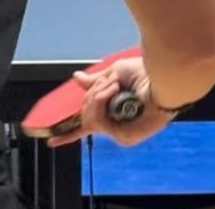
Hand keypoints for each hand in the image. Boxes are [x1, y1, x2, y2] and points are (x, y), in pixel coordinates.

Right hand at [45, 56, 177, 148]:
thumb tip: (75, 78)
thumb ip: (95, 82)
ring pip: (89, 117)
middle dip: (92, 94)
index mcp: (114, 111)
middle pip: (85, 115)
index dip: (69, 135)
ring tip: (115, 85)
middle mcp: (116, 125)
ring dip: (97, 96)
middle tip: (110, 81)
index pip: (89, 126)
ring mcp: (120, 132)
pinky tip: (115, 90)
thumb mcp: (116, 72)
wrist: (163, 78)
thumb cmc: (146, 73)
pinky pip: (98, 121)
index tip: (52, 141)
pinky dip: (102, 100)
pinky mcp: (124, 138)